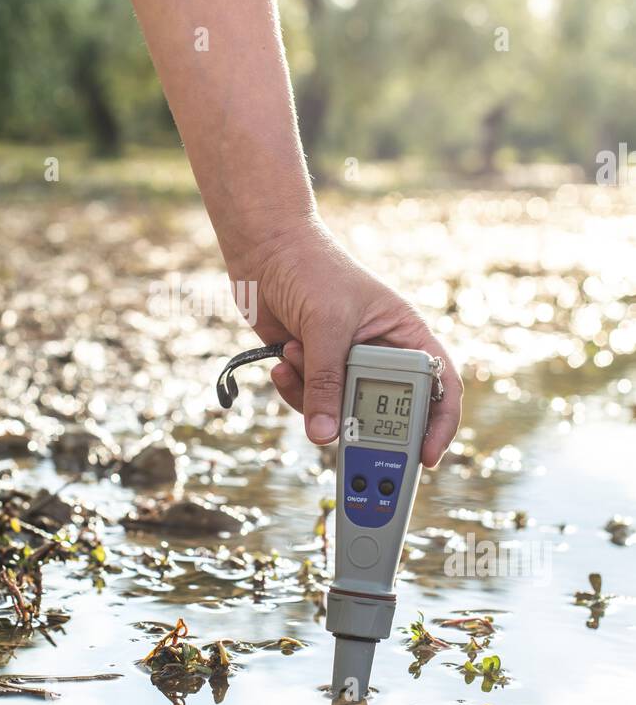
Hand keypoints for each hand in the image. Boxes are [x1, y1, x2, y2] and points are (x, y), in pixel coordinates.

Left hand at [227, 214, 462, 466]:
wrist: (264, 248)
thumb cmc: (312, 269)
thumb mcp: (327, 325)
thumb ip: (327, 381)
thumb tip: (326, 435)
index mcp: (405, 335)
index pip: (439, 385)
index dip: (440, 423)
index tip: (427, 456)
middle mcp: (380, 353)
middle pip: (388, 409)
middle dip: (362, 423)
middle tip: (342, 435)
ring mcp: (344, 363)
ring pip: (341, 411)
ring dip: (314, 396)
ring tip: (295, 356)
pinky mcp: (312, 368)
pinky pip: (310, 401)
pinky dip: (293, 388)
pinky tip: (282, 360)